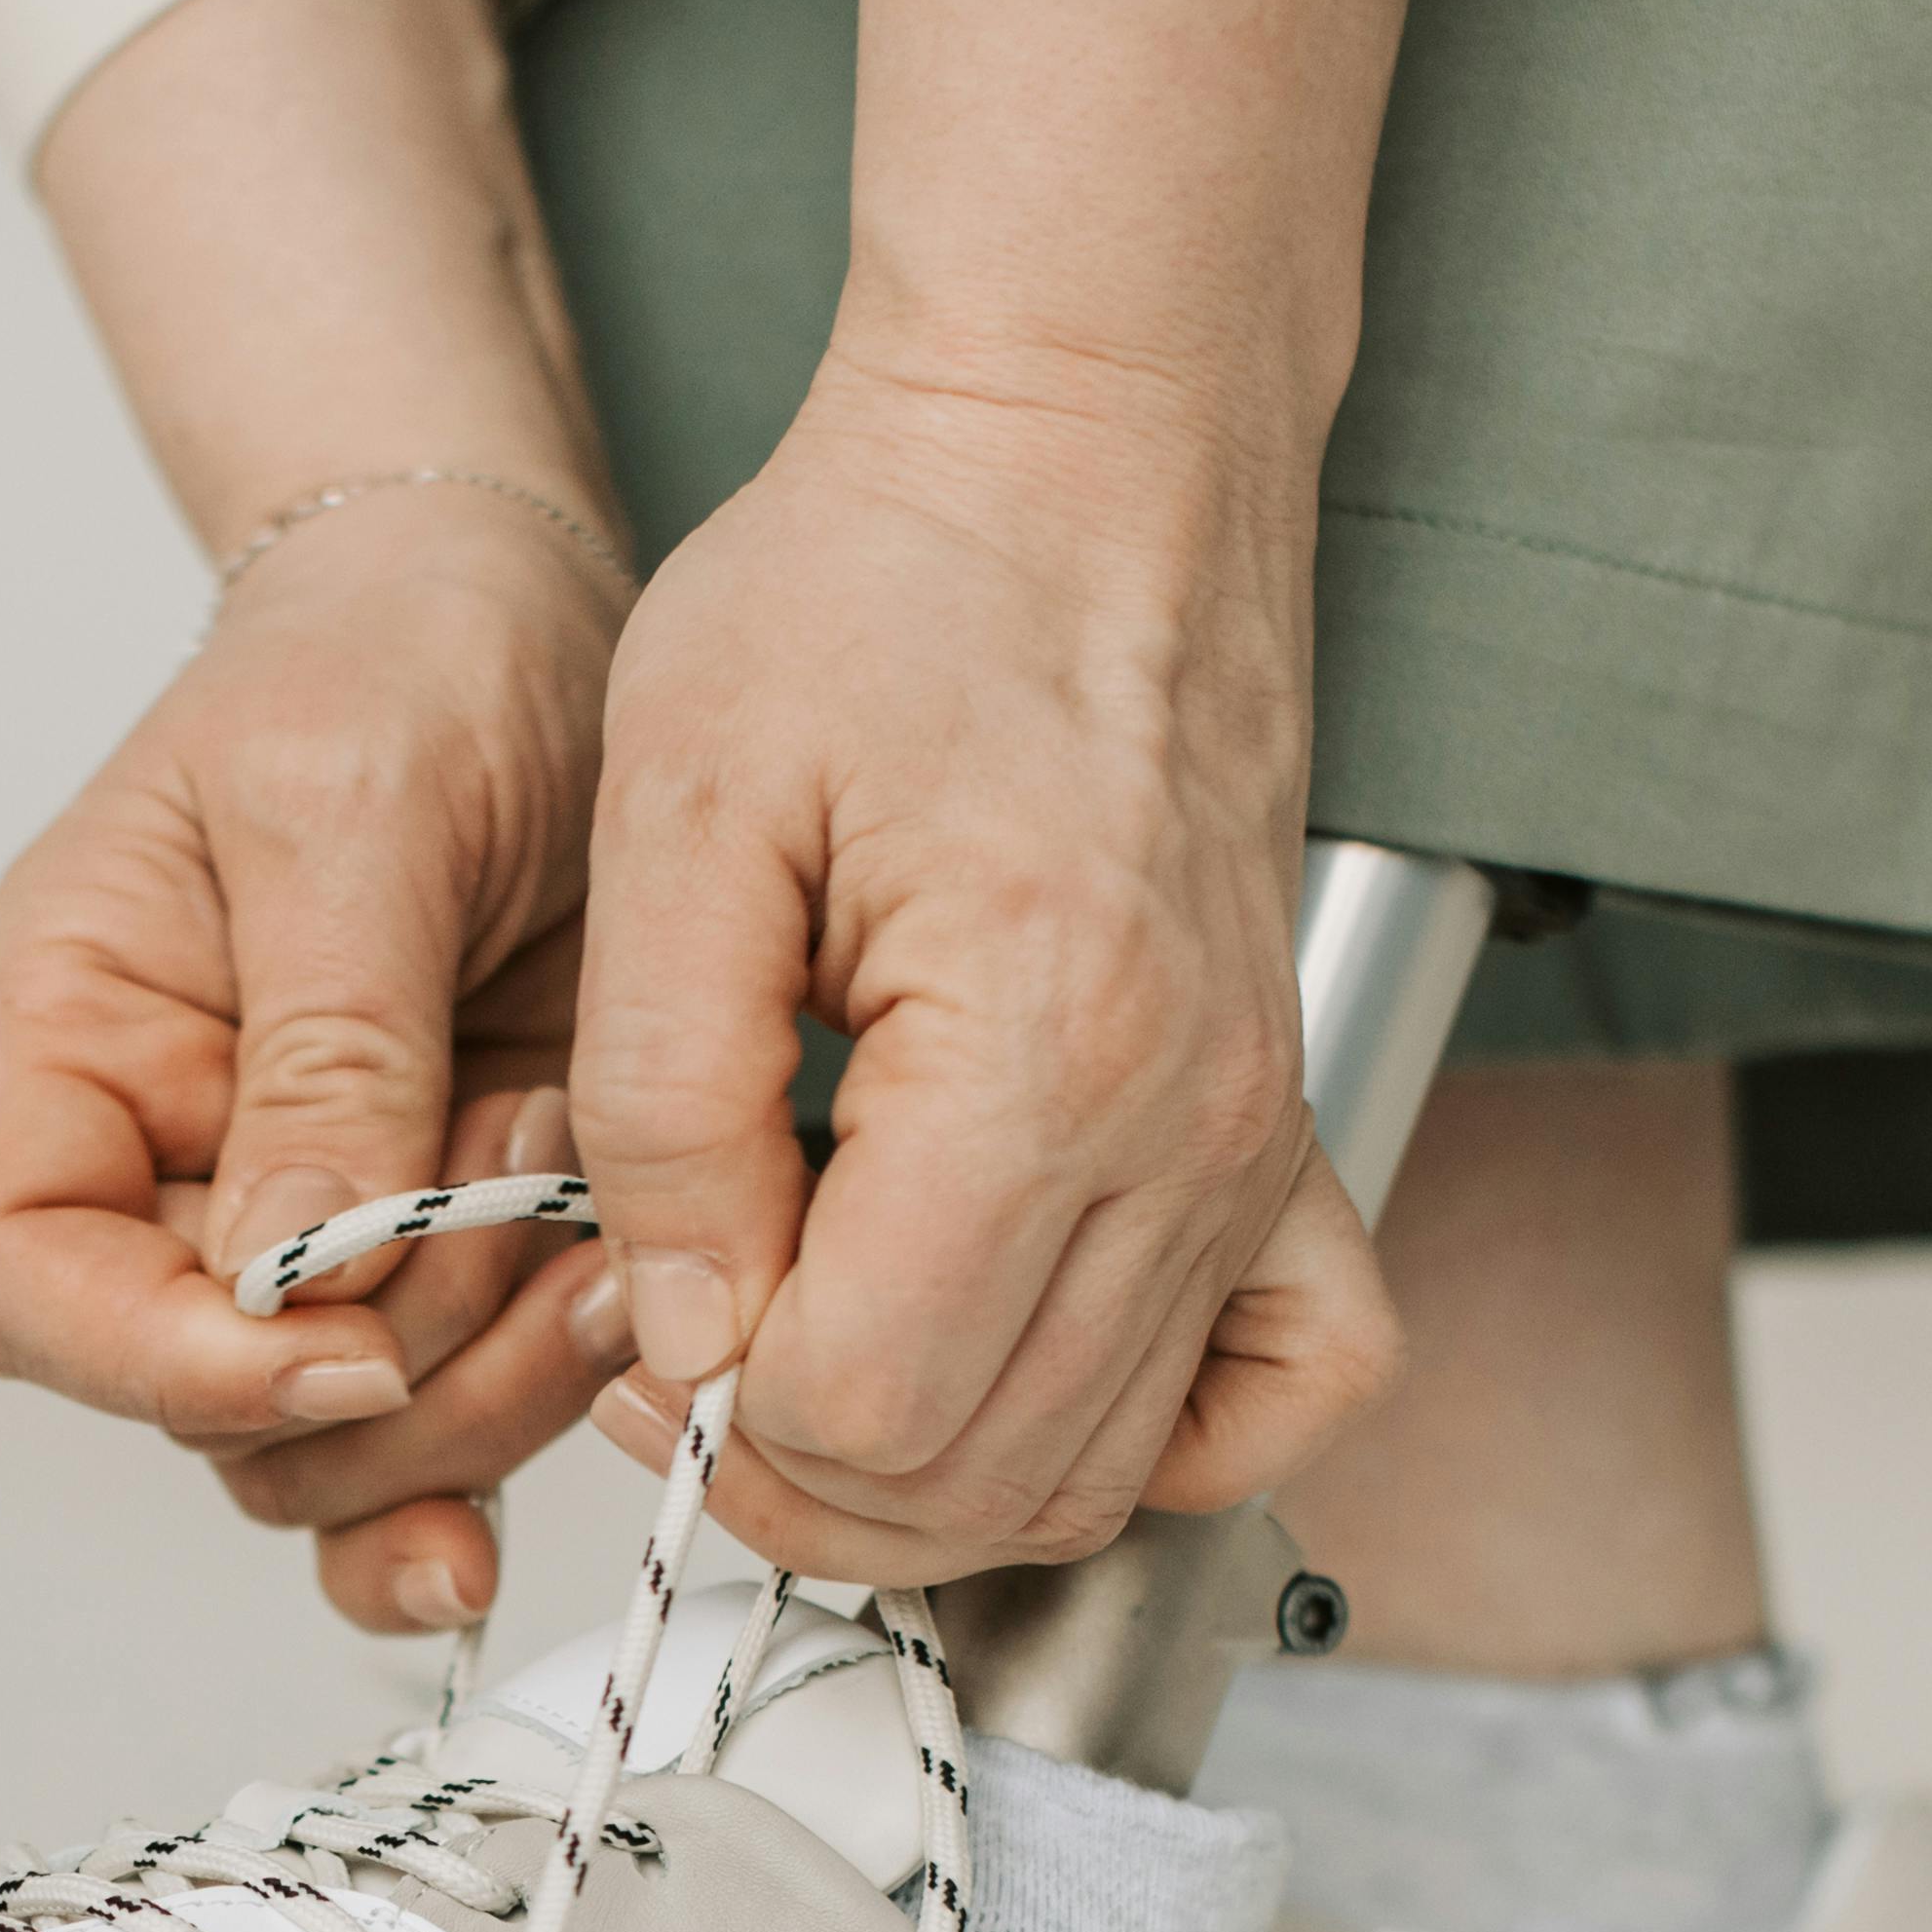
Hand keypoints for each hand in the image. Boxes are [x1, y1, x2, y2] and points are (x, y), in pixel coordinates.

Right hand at [0, 490, 642, 1632]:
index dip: (155, 1361)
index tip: (340, 1349)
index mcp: (71, 1046)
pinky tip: (606, 1369)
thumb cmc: (397, 655)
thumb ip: (329, 1042)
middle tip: (534, 1246)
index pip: (18, 1279)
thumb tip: (303, 1272)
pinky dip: (517, 1432)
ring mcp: (310, 1227)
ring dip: (480, 1399)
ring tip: (606, 1239)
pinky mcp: (446, 1253)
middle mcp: (166, 1164)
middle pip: (197, 1401)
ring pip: (338, 1441)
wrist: (530, 616)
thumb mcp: (354, 806)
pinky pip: (442, 1417)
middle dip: (378, 1379)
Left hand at [565, 365, 1399, 1583]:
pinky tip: (1015, 1371)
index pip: (871, 1406)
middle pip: (986, 1480)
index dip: (717, 1414)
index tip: (644, 1322)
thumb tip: (687, 1340)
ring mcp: (1258, 1142)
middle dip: (798, 1470)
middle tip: (688, 1352)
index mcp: (1039, 1048)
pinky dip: (1156, 1440)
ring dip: (929, 1476)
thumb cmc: (882, 582)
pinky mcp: (1285, 1131)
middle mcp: (1190, 1126)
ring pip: (1102, 1470)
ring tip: (802, 1345)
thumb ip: (662, 1107)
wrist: (1075, 451)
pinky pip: (1287, 1384)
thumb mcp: (677, 819)